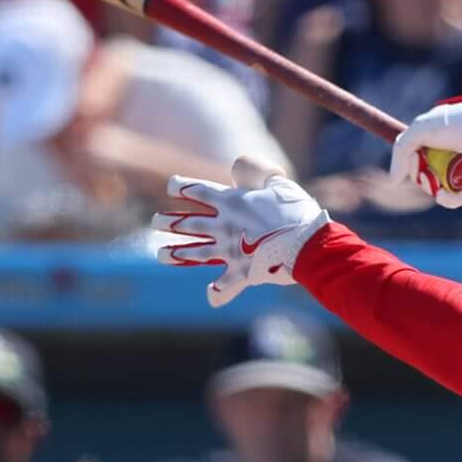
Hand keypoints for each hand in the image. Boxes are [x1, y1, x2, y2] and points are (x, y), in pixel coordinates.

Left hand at [154, 155, 329, 306]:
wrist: (307, 244)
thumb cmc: (295, 211)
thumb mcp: (277, 183)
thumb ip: (256, 172)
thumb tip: (238, 165)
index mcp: (231, 202)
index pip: (198, 191)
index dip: (182, 187)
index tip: (171, 187)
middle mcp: (224, 226)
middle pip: (188, 223)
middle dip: (169, 222)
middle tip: (155, 222)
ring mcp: (230, 251)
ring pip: (195, 253)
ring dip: (176, 254)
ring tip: (160, 255)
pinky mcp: (242, 273)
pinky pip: (226, 285)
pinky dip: (219, 293)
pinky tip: (211, 297)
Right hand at [384, 93, 461, 208]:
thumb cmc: (458, 125)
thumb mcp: (422, 129)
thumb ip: (401, 150)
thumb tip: (394, 181)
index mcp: (439, 135)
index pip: (416, 155)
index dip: (410, 162)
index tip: (413, 159)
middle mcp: (452, 151)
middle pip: (426, 174)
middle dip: (421, 177)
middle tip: (424, 173)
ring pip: (440, 188)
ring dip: (433, 189)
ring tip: (436, 185)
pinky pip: (458, 198)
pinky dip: (449, 200)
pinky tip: (443, 195)